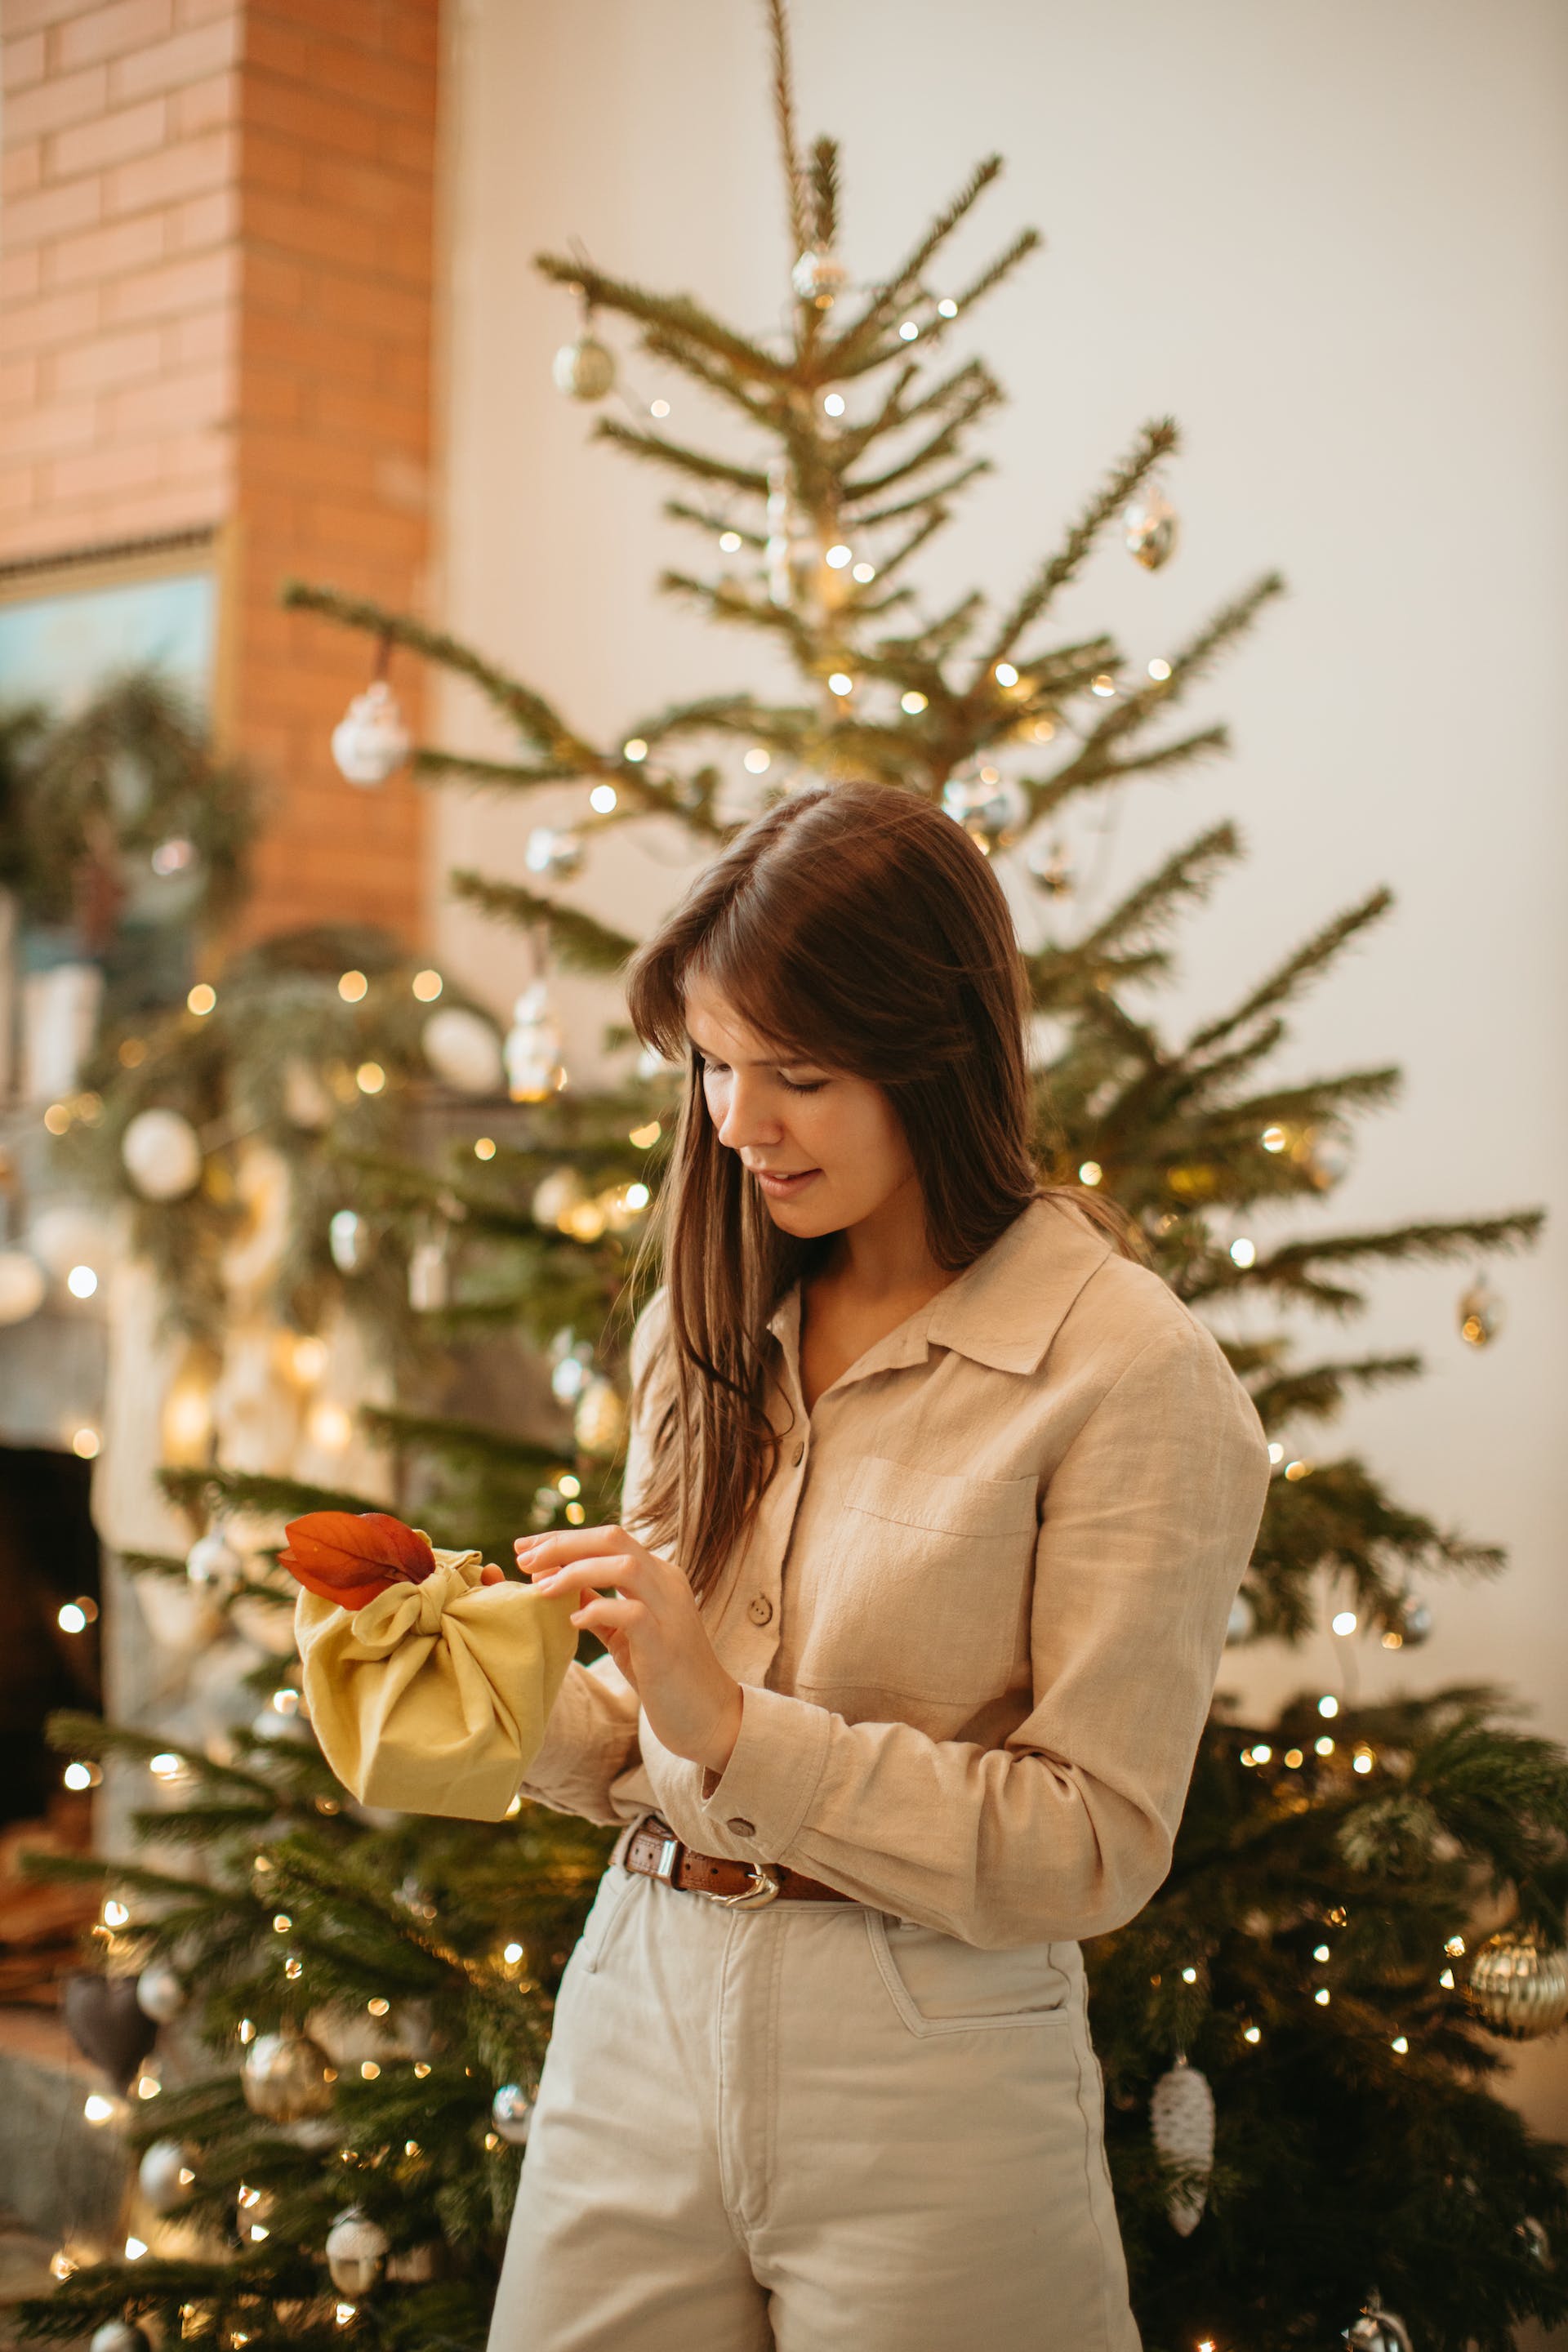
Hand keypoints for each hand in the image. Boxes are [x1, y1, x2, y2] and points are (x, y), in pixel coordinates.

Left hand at [482, 1526, 742, 1776]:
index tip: (525, 1549)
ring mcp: (670, 1610)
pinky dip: (598, 1610)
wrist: (708, 1716)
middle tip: (524, 1559)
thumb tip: (557, 1582)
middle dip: (563, 1543)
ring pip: (624, 1566)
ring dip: (576, 1571)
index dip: (564, 1539)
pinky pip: (632, 1612)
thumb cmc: (664, 1674)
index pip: (607, 1538)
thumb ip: (598, 1604)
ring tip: (541, 1588)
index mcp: (657, 1575)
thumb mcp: (624, 1633)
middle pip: (613, 1539)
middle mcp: (666, 1583)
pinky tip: (573, 1621)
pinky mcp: (666, 1643)